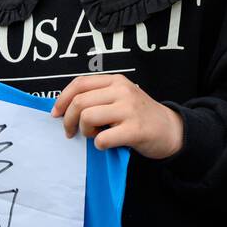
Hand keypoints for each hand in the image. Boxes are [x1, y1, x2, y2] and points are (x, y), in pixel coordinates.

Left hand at [52, 74, 183, 158]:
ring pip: (88, 117)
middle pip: (79, 102)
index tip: (56, 114)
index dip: (62, 99)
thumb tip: (64, 108)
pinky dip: (99, 145)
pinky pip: (103, 138)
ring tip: (94, 135)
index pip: (79, 83)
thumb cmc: (140, 116)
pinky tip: (107, 144)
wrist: (170, 130)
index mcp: (116, 82)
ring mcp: (129, 110)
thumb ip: (98, 97)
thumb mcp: (121, 98)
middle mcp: (122, 91)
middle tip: (71, 132)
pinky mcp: (135, 130)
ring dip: (85, 132)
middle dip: (68, 120)